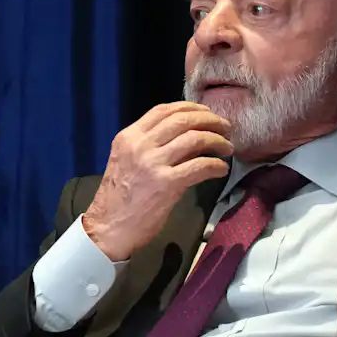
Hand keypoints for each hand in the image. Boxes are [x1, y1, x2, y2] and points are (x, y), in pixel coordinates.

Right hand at [80, 102, 234, 260]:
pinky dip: (216, 165)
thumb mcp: (127, 162)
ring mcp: (153, 164)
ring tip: (227, 148)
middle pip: (183, 120)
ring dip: (218, 141)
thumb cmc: (118, 199)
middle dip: (211, 120)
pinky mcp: (167, 183)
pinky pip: (201, 166)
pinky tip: (221, 169)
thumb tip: (189, 136)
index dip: (191, 108)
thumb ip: (151, 146)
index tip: (207, 114)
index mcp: (128, 137)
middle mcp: (139, 145)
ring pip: (196, 138)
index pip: (164, 110)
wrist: (108, 229)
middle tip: (225, 128)